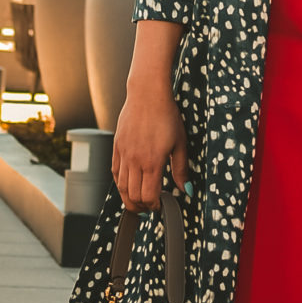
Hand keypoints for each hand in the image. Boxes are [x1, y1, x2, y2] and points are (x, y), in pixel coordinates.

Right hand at [112, 80, 186, 207]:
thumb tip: (186, 190)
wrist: (147, 94)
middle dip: (142, 206)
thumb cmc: (167, 116)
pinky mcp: (117, 147)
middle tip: (150, 207)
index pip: (149, 195)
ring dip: (129, 198)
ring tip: (138, 201)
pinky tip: (127, 186)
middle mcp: (135, 160)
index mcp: (153, 162)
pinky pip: (115, 172)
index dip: (154, 205)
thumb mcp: (180, 143)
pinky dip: (120, 183)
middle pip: (133, 195)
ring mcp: (124, 154)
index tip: (160, 205)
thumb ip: (181, 169)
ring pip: (121, 186)